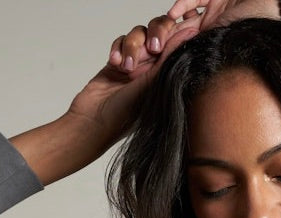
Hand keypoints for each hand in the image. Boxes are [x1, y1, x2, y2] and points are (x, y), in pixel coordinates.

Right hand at [67, 0, 208, 146]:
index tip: (176, 33)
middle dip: (153, 36)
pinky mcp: (118, 61)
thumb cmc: (124, 114)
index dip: (176, 34)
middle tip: (152, 48)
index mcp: (167, 76)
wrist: (93, 121)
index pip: (177, 45)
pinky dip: (118, 49)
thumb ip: (167, 59)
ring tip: (126, 68)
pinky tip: (115, 64)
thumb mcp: (151, 85)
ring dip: (132, 47)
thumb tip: (187, 36)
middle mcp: (154, 69)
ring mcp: (136, 64)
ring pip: (138, 35)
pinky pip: (121, 42)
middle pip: (158, 34)